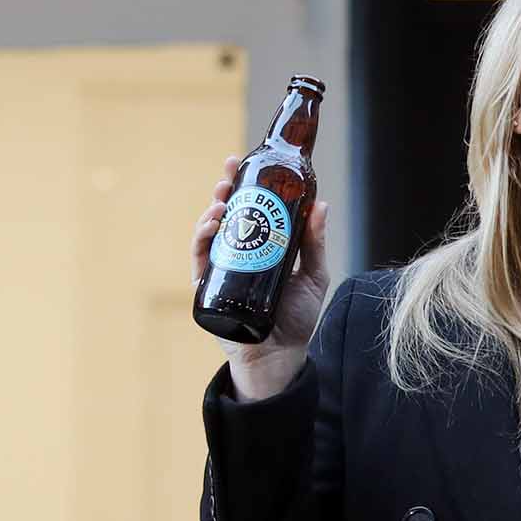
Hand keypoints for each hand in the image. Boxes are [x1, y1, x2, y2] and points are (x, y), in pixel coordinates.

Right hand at [194, 152, 333, 397]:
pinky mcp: (208, 289)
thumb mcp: (313, 275)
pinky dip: (201, 239)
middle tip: (227, 175)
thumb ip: (314, 243)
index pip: (248, 209)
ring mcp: (221, 271)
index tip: (241, 163)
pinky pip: (199, 259)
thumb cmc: (297, 319)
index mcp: (259, 248)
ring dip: (209, 211)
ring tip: (220, 200)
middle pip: (224, 215)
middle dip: (222, 191)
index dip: (243, 186)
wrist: (281, 356)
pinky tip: (211, 225)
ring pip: (207, 232)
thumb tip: (321, 205)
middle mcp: (237, 255)